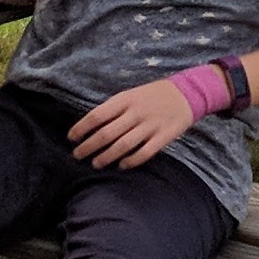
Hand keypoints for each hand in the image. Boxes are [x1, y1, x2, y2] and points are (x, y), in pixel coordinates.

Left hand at [67, 79, 196, 170]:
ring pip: (123, 145)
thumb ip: (113, 109)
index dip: (82, 128)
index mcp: (125, 99)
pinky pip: (144, 153)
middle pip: (107, 133)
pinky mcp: (163, 137)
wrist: (186, 93)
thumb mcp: (131, 94)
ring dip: (106, 156)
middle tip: (78, 155)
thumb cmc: (152, 95)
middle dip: (89, 146)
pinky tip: (121, 165)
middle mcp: (136, 112)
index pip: (97, 115)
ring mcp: (150, 125)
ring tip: (95, 163)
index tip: (71, 138)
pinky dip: (131, 161)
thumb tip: (91, 126)